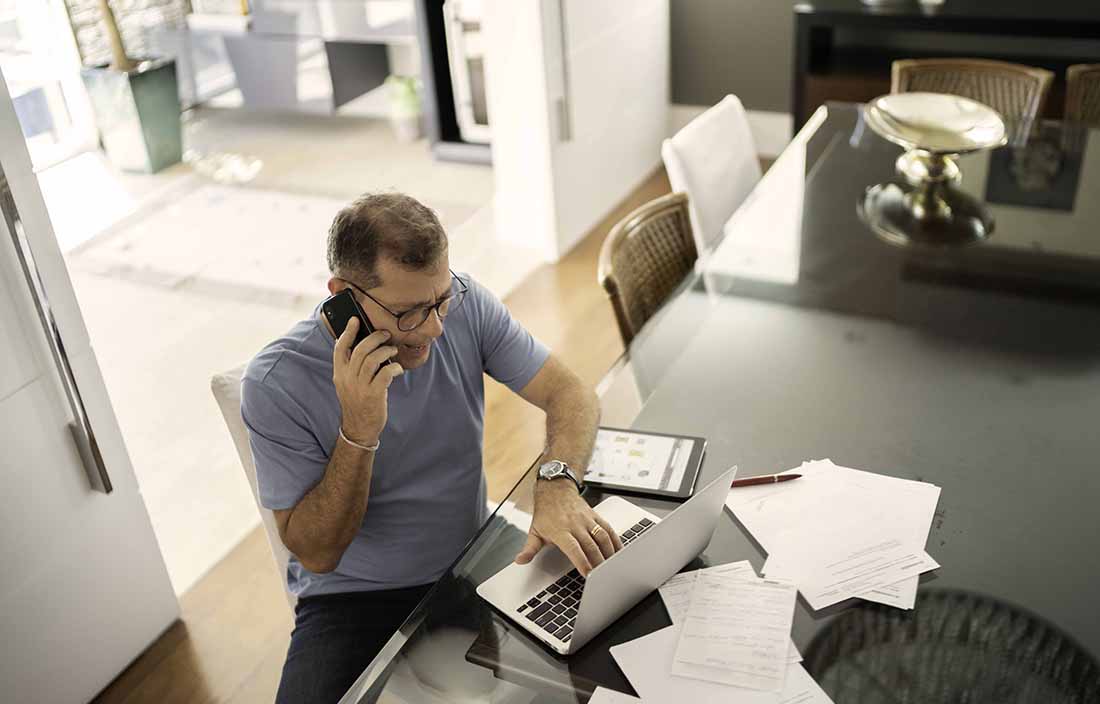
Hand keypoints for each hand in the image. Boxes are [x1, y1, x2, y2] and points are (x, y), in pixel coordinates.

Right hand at [332, 318, 402, 443]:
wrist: (359, 428)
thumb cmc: (357, 403)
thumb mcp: (347, 384)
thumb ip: (351, 368)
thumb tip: (364, 346)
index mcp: (339, 374)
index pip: (340, 348)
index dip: (347, 332)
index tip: (355, 320)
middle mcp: (347, 378)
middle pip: (360, 350)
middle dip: (375, 338)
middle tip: (385, 334)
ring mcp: (360, 387)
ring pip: (373, 359)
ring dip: (386, 351)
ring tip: (393, 350)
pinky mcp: (373, 394)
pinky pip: (385, 373)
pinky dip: (394, 368)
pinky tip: (397, 369)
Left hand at [514, 480, 622, 575]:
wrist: (556, 489)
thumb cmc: (545, 512)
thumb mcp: (534, 531)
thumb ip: (529, 549)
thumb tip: (520, 561)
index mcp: (560, 530)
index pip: (573, 548)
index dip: (582, 561)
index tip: (588, 574)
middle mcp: (575, 524)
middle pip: (590, 545)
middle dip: (598, 562)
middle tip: (603, 577)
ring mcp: (587, 520)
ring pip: (602, 537)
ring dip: (609, 553)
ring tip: (613, 567)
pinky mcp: (595, 516)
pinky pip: (608, 529)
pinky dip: (615, 541)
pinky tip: (619, 552)